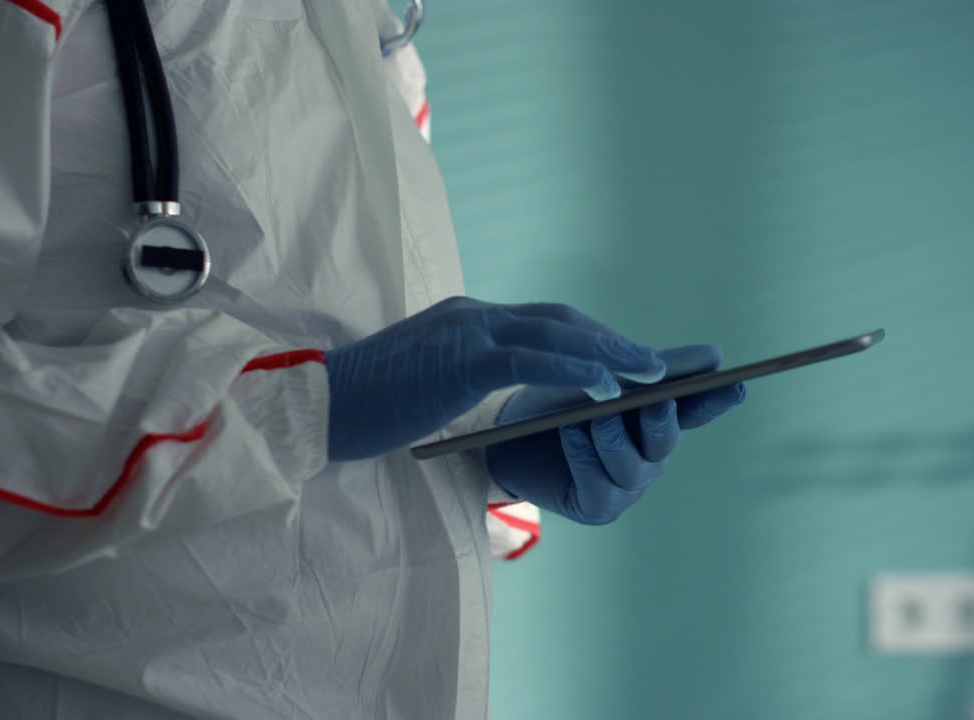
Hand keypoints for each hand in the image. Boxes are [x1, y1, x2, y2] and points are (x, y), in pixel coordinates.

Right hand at [326, 297, 665, 460]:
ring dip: (609, 353)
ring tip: (650, 374)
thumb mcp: (431, 380)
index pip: (545, 321)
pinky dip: (574, 370)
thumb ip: (469, 371)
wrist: (317, 404)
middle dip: (613, 341)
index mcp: (468, 320)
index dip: (592, 338)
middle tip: (656, 362)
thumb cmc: (369, 403)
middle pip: (561, 320)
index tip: (627, 356)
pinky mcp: (460, 360)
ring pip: (555, 334)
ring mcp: (466, 332)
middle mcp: (473, 315)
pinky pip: (530, 360)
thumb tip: (507, 387)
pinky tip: (606, 387)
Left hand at [485, 345, 745, 524]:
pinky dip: (585, 455)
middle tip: (656, 398)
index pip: (696, 408)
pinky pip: (601, 483)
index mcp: (658, 419)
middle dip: (661, 416)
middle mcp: (651, 455)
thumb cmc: (557, 401)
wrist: (506, 434)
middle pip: (667, 436)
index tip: (737, 384)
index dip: (716, 399)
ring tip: (593, 415)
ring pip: (633, 463)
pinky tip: (570, 433)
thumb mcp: (598, 379)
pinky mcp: (599, 506)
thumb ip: (646, 369)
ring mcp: (628, 485)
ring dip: (613, 434)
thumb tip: (714, 355)